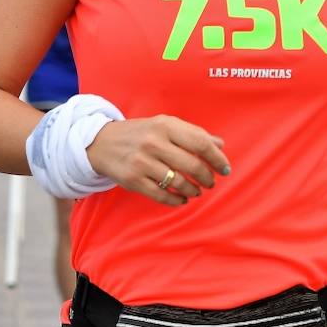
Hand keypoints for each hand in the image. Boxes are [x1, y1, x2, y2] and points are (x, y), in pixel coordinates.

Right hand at [85, 115, 229, 206]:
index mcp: (165, 125)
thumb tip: (220, 144)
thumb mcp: (164, 125)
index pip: (201, 143)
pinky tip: (182, 199)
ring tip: (196, 191)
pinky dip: (177, 201)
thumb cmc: (140, 133)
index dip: (217, 159)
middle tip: (210, 182)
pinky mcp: (133, 180)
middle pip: (192, 166)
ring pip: (179, 183)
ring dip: (193, 190)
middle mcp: (154, 142)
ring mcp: (142, 162)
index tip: (225, 169)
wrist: (101, 142)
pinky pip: (162, 196)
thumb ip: (192, 133)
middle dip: (207, 178)